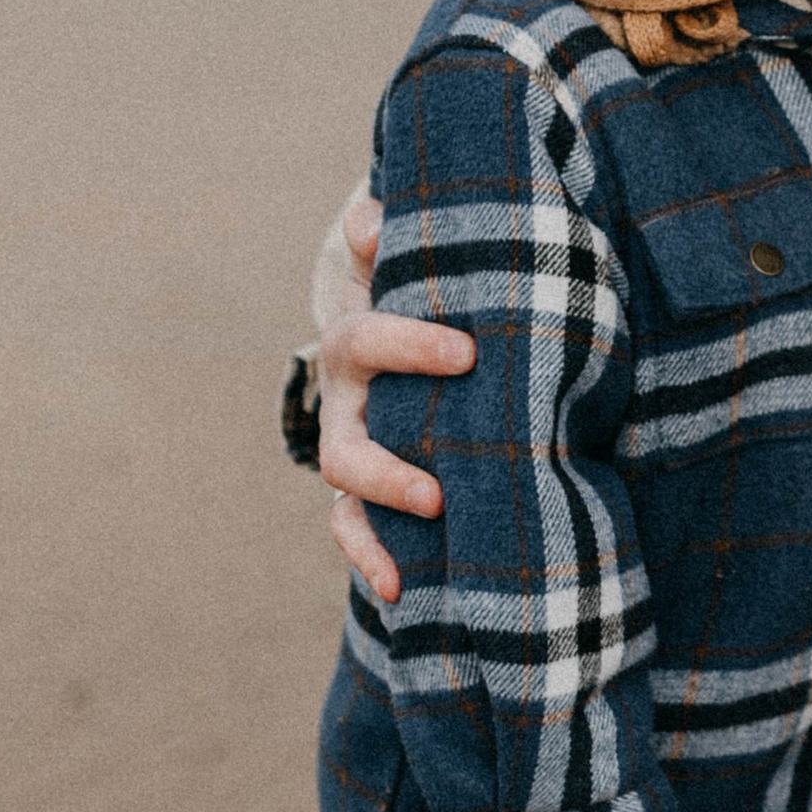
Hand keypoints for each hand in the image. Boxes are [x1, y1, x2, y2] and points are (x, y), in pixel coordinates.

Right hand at [318, 194, 472, 604]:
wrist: (389, 339)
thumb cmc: (412, 293)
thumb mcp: (397, 259)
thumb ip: (385, 236)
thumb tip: (372, 219)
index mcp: (355, 344)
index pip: (368, 341)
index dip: (410, 346)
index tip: (467, 352)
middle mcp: (344, 405)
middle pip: (345, 443)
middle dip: (385, 471)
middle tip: (437, 491)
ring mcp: (351, 453)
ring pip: (344, 495)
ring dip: (376, 524)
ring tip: (420, 551)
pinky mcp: (364, 493)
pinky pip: (355, 532)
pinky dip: (371, 561)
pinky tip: (399, 592)